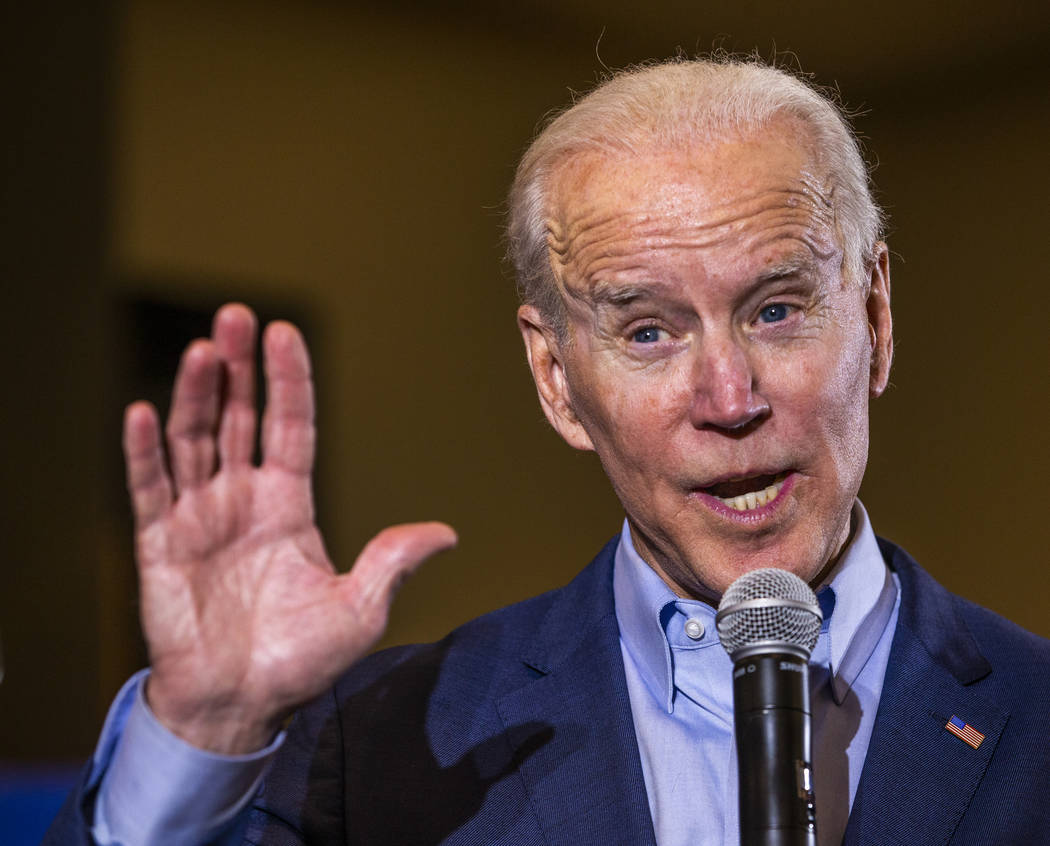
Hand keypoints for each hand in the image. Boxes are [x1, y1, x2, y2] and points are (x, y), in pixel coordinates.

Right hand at [122, 303, 455, 752]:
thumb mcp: (359, 609)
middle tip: (237, 316)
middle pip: (239, 418)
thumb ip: (392, 563)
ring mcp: (199, 516)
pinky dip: (144, 452)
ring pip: (195, 440)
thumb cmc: (300, 660)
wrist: (239, 705)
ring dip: (196, 395)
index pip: (289, 427)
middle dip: (240, 369)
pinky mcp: (159, 542)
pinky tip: (144, 412)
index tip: (286, 331)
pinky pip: (147, 489)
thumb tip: (448, 532)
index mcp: (290, 505)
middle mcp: (243, 499)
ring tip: (204, 349)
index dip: (287, 381)